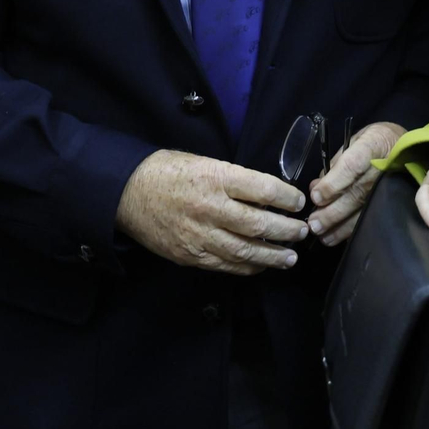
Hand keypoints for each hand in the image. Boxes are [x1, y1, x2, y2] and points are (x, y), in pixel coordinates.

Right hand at [115, 150, 307, 274]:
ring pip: (246, 251)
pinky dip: (248, 266)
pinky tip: (261, 264)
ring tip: (290, 257)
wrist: (126, 192)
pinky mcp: (190, 255)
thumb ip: (233, 178)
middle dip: (287, 231)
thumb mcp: (202, 162)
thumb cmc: (166, 171)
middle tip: (302, 232)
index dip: (288, 199)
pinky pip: (226, 265)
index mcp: (215, 177)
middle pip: (260, 225)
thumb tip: (267, 193)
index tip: (299, 202)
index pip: (264, 191)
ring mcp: (199, 235)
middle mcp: (210, 208)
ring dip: (273, 256)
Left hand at [307, 121, 402, 245]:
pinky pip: (371, 217)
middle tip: (314, 224)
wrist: (411, 148)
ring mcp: (389, 187)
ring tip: (322, 236)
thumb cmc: (376, 142)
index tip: (316, 197)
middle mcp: (382, 169)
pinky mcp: (392, 201)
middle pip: (355, 193)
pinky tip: (338, 237)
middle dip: (333, 212)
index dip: (333, 184)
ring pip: (363, 210)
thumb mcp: (355, 140)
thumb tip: (316, 186)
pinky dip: (354, 229)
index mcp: (372, 146)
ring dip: (340, 226)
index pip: (352, 166)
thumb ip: (336, 163)